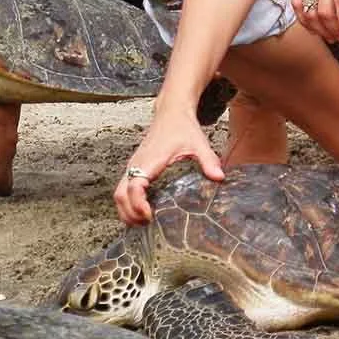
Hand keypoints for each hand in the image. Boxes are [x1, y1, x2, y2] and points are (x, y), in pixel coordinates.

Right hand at [114, 98, 224, 224]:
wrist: (170, 114)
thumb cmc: (182, 128)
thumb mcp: (199, 143)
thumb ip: (208, 161)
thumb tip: (219, 178)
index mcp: (149, 161)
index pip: (134, 186)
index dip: (138, 204)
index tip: (149, 216)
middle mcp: (136, 165)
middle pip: (120, 195)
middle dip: (129, 214)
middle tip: (147, 225)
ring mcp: (132, 167)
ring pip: (118, 194)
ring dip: (126, 211)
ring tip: (143, 223)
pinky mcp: (133, 169)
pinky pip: (122, 190)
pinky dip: (127, 205)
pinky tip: (140, 213)